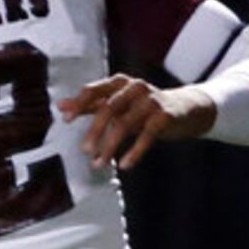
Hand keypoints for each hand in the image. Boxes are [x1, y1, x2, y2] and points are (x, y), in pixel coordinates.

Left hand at [59, 76, 217, 170]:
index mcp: (120, 83)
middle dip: (95, 131)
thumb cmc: (147, 107)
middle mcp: (134, 88)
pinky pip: (147, 136)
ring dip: (110, 146)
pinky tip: (125, 164)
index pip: (94, 90)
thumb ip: (91, 104)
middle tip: (85, 150)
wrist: (187, 108)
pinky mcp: (165, 116)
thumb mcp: (119, 103)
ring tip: (100, 163)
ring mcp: (151, 101)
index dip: (79, 104)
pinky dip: (135, 151)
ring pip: (125, 124)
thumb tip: (60, 106)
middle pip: (109, 108)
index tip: (67, 120)